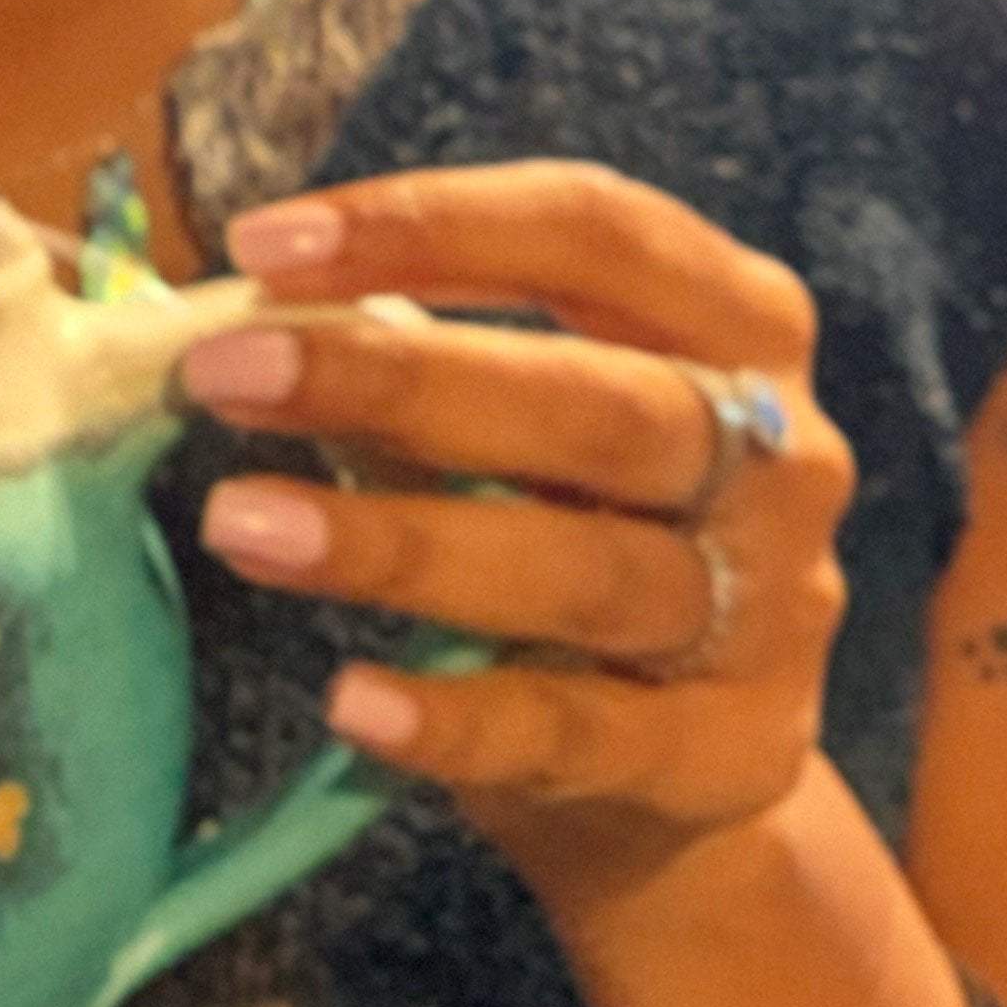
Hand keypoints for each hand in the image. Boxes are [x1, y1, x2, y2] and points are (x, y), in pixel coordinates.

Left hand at [188, 164, 856, 904]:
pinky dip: (458, 718)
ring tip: (240, 522)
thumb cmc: (575, 555)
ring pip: (585, 573)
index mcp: (740, 331)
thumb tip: (233, 330)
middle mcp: (784, 461)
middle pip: (598, 405)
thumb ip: (416, 380)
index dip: (436, 224)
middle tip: (222, 376)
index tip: (264, 241)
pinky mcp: (730, 755)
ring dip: (400, 545)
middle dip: (401, 380)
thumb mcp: (522, 445)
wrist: (683, 783)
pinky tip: (350, 700)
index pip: (598, 235)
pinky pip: (577, 732)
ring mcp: (770, 615)